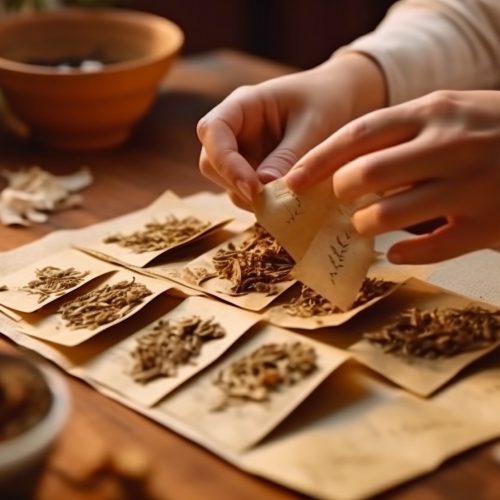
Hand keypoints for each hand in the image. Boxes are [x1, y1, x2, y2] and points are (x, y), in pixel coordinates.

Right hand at [197, 53, 385, 208]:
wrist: (341, 103)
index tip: (253, 188)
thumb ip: (289, 155)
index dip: (226, 162)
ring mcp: (242, 152)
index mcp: (243, 105)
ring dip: (249, 198)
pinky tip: (288, 203)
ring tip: (285, 203)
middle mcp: (235, 130)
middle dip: (235, 184)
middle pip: (211, 162)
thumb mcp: (314, 125)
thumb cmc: (328, 102)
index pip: (212, 131)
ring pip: (226, 183)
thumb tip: (263, 187)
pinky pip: (246, 193)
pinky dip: (262, 203)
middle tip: (270, 202)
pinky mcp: (253, 172)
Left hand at [286, 90, 499, 263]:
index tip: (292, 180)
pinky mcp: (488, 226)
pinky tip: (397, 250)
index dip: (319, 158)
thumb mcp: (450, 114)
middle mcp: (450, 146)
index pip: (360, 133)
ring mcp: (471, 187)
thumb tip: (343, 168)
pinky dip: (402, 253)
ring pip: (387, 216)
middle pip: (366, 174)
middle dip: (340, 193)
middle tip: (337, 201)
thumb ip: (401, 135)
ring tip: (365, 225)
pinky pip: (427, 249)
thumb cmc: (492, 131)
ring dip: (364, 226)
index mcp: (435, 112)